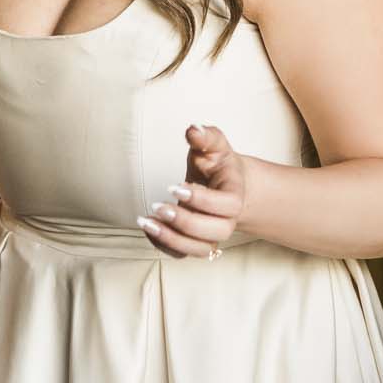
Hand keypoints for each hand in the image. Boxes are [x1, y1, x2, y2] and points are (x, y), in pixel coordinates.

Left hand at [137, 123, 247, 258]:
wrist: (223, 184)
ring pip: (198, 249)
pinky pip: (183, 253)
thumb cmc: (217, 163)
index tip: (174, 186)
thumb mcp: (215, 145)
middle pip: (214, 232)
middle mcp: (227, 220)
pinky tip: (149, 227)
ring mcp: (212, 234)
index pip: (226, 205)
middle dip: (185, 222)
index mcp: (235, 195)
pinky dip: (164, 246)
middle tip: (157, 206)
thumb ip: (206, 137)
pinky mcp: (196, 242)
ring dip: (171, 239)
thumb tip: (193, 129)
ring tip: (147, 222)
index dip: (201, 199)